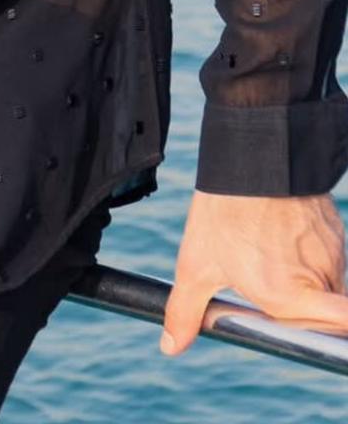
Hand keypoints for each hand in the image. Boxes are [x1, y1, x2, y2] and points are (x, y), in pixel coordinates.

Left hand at [162, 189, 347, 354]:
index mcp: (287, 297)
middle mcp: (318, 279)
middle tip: (269, 282)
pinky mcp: (335, 228)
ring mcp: (332, 251)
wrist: (248, 155)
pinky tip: (280, 233)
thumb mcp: (196, 264)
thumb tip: (171, 346)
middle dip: (303, 307)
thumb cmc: (222, 212)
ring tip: (268, 251)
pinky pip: (331, 255)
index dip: (315, 330)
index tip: (292, 320)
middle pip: (326, 313)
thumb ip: (186, 311)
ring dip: (306, 279)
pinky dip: (310, 253)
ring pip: (329, 282)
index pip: (335, 330)